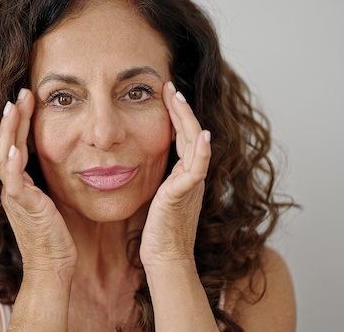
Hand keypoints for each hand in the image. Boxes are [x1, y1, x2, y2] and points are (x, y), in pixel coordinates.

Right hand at [0, 88, 77, 272]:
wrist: (52, 265)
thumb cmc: (55, 235)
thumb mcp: (51, 200)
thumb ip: (48, 181)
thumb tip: (64, 161)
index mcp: (18, 185)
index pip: (15, 145)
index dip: (19, 122)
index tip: (27, 100)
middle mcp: (11, 188)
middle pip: (5, 144)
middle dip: (13, 118)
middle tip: (21, 93)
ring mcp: (14, 197)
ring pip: (4, 157)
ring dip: (9, 132)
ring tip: (14, 107)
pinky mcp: (22, 207)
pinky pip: (12, 182)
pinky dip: (12, 163)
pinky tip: (15, 147)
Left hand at [140, 82, 210, 266]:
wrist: (165, 256)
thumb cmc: (158, 231)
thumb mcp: (157, 197)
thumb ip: (157, 179)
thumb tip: (141, 164)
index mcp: (183, 175)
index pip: (182, 137)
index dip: (176, 115)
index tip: (166, 95)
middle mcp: (191, 176)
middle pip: (190, 134)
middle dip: (180, 109)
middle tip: (170, 87)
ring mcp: (191, 184)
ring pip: (195, 143)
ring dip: (187, 119)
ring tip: (177, 97)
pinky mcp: (184, 193)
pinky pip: (197, 168)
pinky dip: (202, 151)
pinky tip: (202, 135)